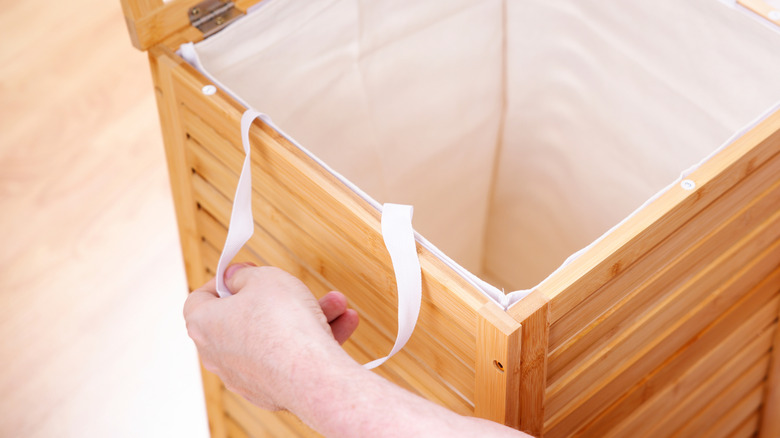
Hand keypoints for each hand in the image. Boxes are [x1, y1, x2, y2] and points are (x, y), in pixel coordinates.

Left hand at [183, 263, 358, 409]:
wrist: (310, 374)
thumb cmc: (282, 325)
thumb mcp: (264, 277)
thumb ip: (245, 274)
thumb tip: (237, 277)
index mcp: (204, 325)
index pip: (200, 299)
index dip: (223, 281)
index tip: (245, 273)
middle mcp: (219, 355)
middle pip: (245, 318)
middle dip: (279, 298)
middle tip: (295, 287)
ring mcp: (245, 376)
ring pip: (273, 337)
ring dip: (305, 317)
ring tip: (334, 305)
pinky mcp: (271, 390)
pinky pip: (288, 358)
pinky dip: (310, 342)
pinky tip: (339, 326)